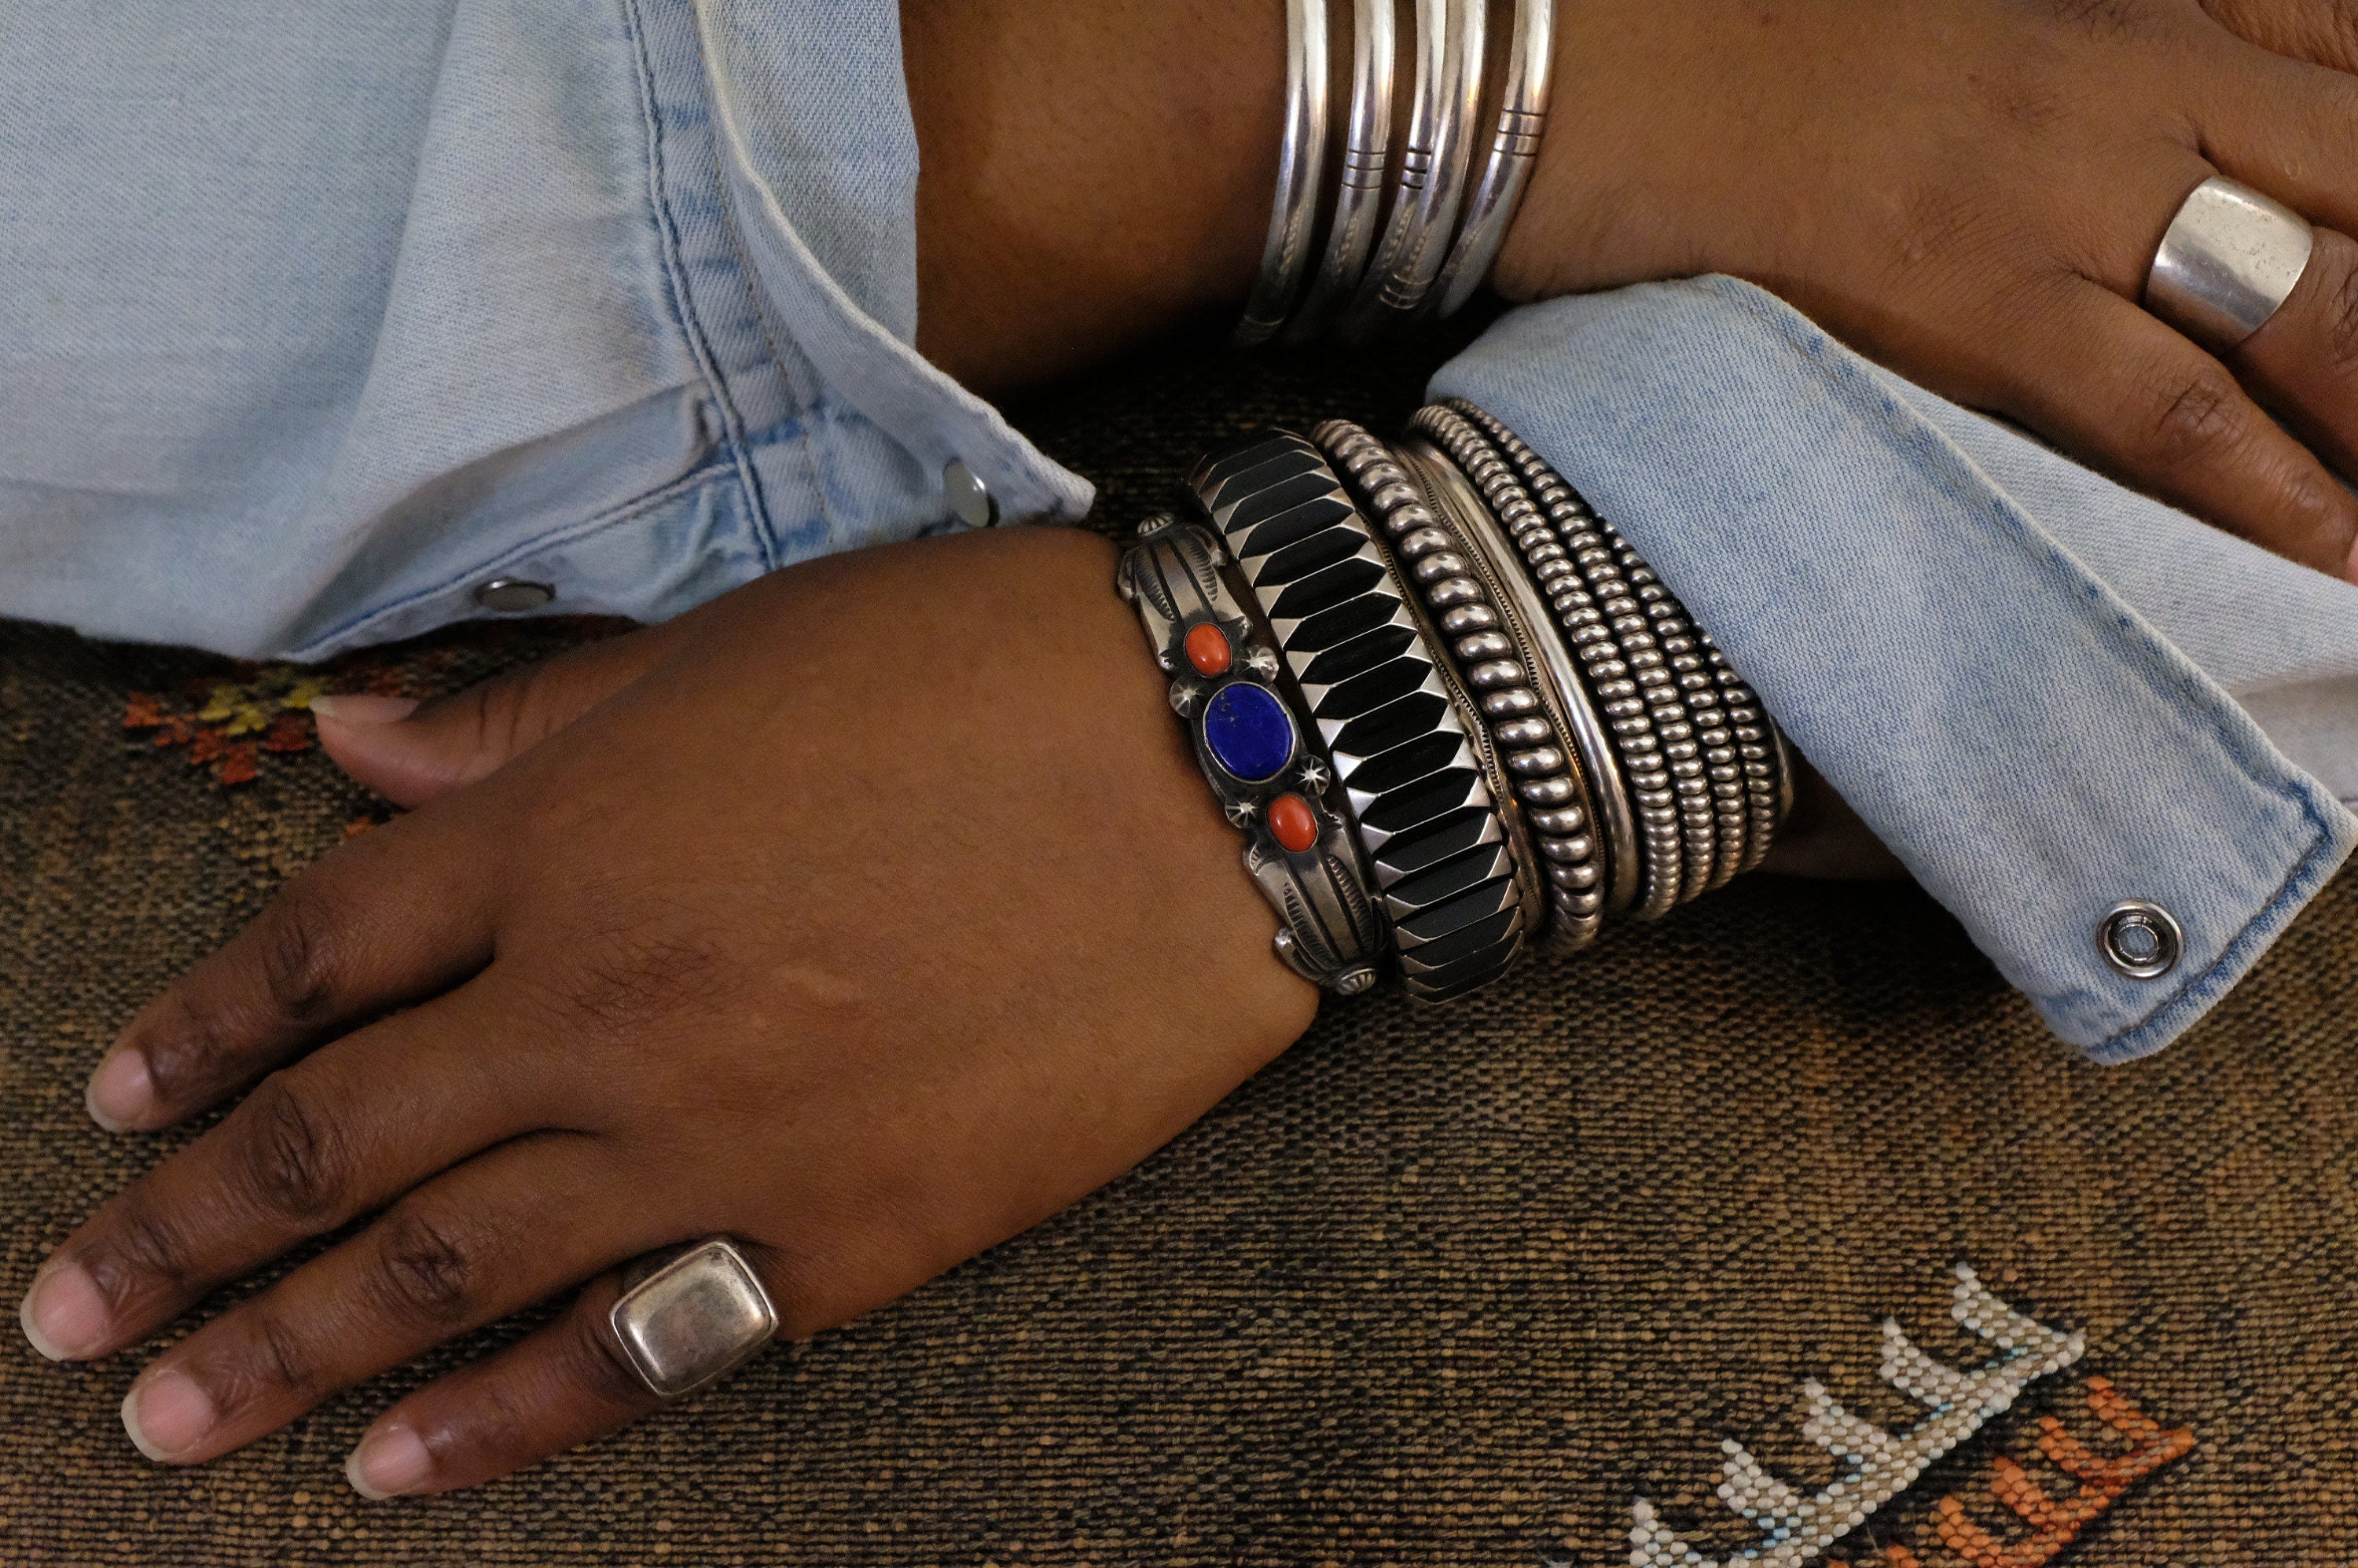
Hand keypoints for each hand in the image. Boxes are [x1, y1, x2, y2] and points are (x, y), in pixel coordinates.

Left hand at [16, 526, 1315, 1495]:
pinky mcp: (844, 1241)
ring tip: (171, 1420)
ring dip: (285, 1350)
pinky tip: (397, 1465)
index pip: (316, 956)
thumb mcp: (735, 646)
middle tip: (73, 1321)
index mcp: (566, 831)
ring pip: (442, 1267)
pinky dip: (501, 1419)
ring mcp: (716, 1133)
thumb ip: (534, 719)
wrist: (1217, 765)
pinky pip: (633, 1352)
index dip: (198, 1041)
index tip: (119, 1114)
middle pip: (334, 1139)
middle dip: (180, 1235)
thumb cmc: (980, 668)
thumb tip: (356, 752)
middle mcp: (601, 998)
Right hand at [1497, 0, 2357, 578]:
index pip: (2348, 54)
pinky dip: (2280, 495)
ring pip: (2318, 305)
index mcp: (2126, 7)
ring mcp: (2062, 194)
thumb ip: (2078, 75)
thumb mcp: (1961, 26)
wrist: (1589, 73)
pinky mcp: (1976, 302)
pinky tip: (2341, 561)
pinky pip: (2174, 412)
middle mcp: (2126, 85)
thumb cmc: (1748, 46)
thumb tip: (2162, 167)